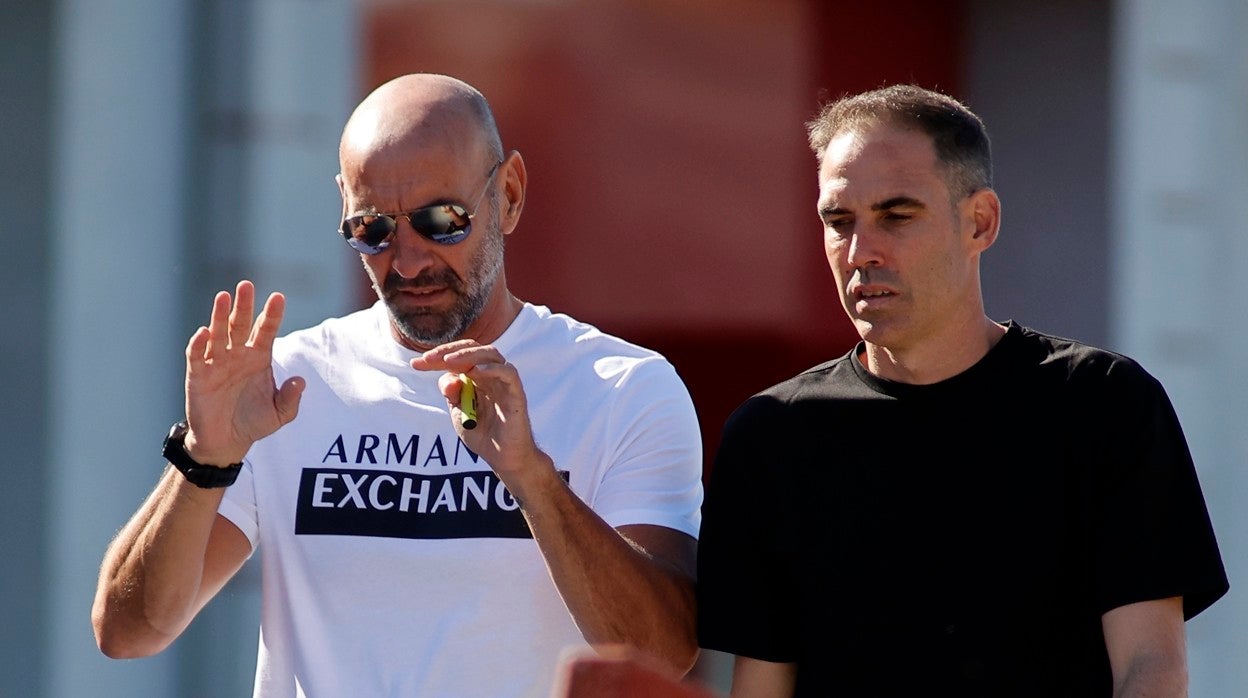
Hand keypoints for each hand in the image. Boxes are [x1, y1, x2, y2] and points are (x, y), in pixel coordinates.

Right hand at [183, 280, 303, 464]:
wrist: (227, 442)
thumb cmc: (254, 423)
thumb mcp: (279, 414)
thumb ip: (291, 398)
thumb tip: (301, 380)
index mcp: (259, 358)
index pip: (266, 331)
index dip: (272, 314)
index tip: (279, 297)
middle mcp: (238, 355)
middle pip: (241, 325)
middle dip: (244, 305)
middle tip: (246, 285)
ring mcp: (217, 363)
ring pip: (218, 334)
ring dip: (219, 316)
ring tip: (223, 297)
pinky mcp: (198, 375)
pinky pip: (197, 356)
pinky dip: (198, 343)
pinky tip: (203, 332)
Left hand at [410, 341, 550, 484]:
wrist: (502, 458)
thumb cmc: (482, 434)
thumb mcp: (457, 412)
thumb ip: (451, 393)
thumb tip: (448, 378)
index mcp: (475, 378)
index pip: (457, 357)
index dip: (436, 358)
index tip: (414, 364)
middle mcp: (490, 375)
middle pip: (473, 349)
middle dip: (448, 351)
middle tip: (427, 359)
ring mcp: (504, 383)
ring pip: (490, 355)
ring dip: (467, 355)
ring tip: (448, 361)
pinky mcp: (516, 394)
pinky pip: (508, 373)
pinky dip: (491, 369)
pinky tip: (474, 372)